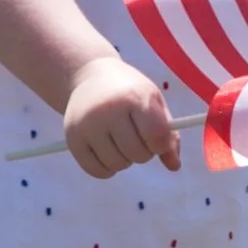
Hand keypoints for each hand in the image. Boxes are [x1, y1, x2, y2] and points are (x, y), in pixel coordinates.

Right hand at [63, 56, 181, 178]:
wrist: (89, 76)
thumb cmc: (128, 90)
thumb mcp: (153, 102)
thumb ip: (168, 134)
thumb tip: (174, 166)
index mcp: (135, 96)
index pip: (157, 136)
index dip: (161, 144)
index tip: (157, 139)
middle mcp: (109, 109)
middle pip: (138, 154)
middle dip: (144, 152)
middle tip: (137, 137)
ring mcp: (88, 124)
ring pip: (118, 165)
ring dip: (125, 160)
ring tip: (121, 141)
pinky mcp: (72, 138)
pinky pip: (97, 171)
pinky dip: (107, 169)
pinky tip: (108, 151)